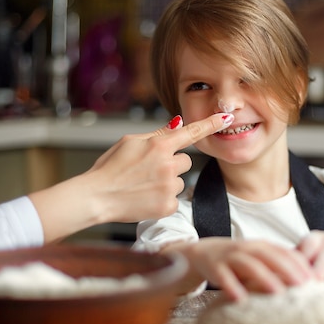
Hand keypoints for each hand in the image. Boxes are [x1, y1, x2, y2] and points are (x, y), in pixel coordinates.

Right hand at [84, 113, 233, 221]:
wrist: (96, 197)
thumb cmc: (110, 168)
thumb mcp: (130, 142)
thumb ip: (157, 134)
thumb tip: (177, 124)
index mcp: (159, 145)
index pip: (191, 132)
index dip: (211, 124)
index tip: (227, 117)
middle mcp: (167, 164)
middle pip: (186, 162)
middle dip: (172, 165)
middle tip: (149, 171)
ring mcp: (169, 186)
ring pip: (180, 181)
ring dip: (167, 183)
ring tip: (144, 186)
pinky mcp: (168, 205)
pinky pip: (175, 199)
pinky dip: (163, 200)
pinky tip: (145, 198)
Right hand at [176, 238, 314, 300]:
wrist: (204, 252)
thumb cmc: (238, 259)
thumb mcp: (259, 257)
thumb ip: (279, 265)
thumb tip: (308, 279)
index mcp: (262, 246)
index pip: (284, 252)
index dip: (300, 263)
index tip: (315, 278)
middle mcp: (248, 248)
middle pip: (270, 256)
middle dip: (287, 269)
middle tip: (303, 285)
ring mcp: (231, 256)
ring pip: (249, 264)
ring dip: (264, 277)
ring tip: (278, 292)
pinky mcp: (215, 266)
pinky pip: (224, 276)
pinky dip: (232, 286)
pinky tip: (240, 299)